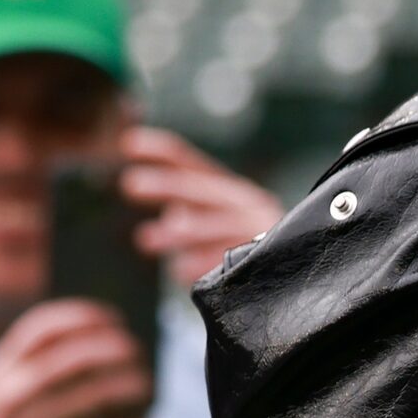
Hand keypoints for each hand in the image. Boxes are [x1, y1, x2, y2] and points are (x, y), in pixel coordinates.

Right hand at [0, 300, 154, 417]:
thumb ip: (34, 371)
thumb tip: (105, 350)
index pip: (43, 327)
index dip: (85, 316)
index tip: (114, 318)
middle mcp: (12, 393)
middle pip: (76, 355)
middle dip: (116, 347)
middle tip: (137, 350)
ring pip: (95, 394)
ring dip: (130, 384)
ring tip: (147, 384)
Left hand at [121, 126, 282, 285]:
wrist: (288, 275)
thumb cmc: (235, 245)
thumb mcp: (210, 219)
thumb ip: (182, 204)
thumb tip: (141, 190)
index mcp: (229, 189)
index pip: (190, 163)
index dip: (160, 151)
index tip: (128, 143)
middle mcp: (246, 204)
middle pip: (202, 190)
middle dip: (166, 186)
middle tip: (130, 184)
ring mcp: (256, 232)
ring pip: (213, 226)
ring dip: (178, 232)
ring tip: (145, 239)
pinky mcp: (260, 261)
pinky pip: (223, 261)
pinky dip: (198, 265)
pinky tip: (178, 270)